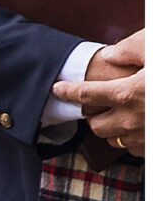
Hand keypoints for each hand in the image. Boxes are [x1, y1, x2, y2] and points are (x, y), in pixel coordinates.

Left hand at [54, 29, 144, 154]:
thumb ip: (131, 49)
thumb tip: (110, 55)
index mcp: (129, 94)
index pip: (86, 94)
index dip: (68, 91)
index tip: (58, 88)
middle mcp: (135, 120)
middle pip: (96, 126)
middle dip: (93, 115)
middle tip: (97, 102)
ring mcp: (149, 137)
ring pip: (116, 141)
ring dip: (113, 129)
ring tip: (119, 115)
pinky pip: (137, 151)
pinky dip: (134, 141)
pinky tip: (139, 128)